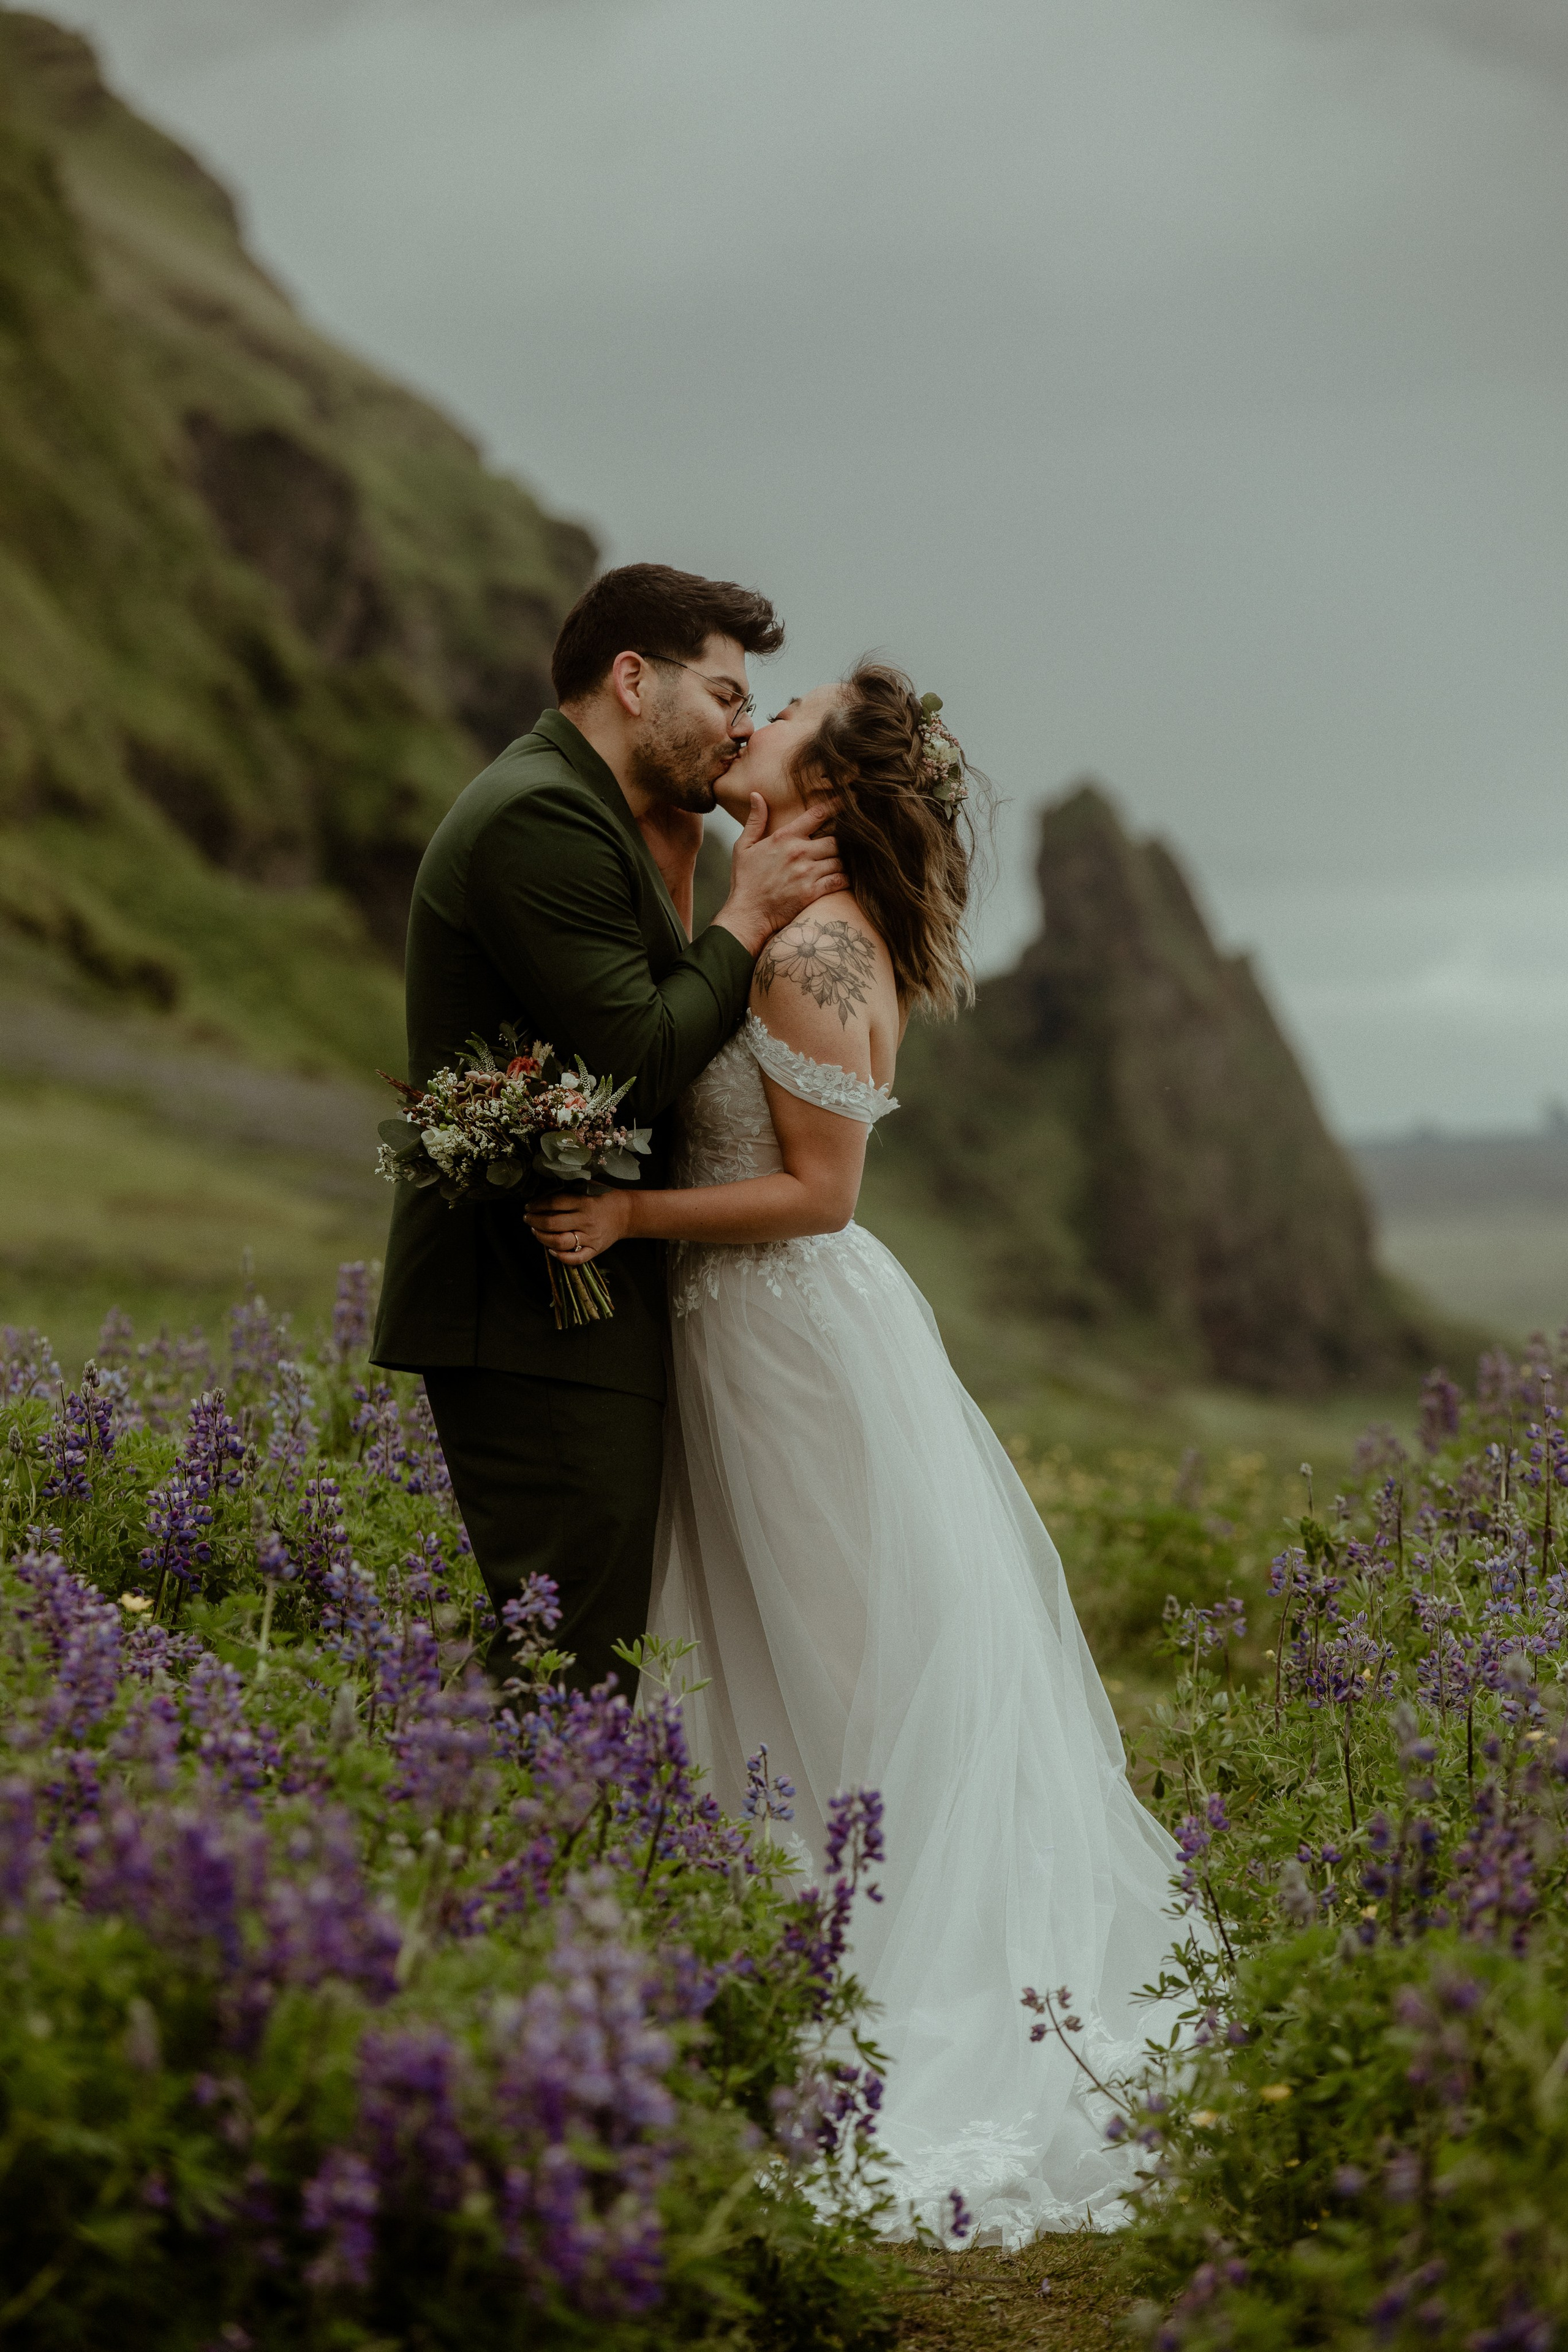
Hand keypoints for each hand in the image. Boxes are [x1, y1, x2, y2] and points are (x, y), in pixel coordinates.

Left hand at [523, 1190, 630, 1264]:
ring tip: (536, 1232)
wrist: (626, 1214)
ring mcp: (590, 1238)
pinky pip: (576, 1259)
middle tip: (528, 1218)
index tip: (529, 1206)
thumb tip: (544, 1193)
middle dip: (535, 1221)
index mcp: (584, 1202)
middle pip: (553, 1223)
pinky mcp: (594, 1250)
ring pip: (560, 1242)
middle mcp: (585, 1220)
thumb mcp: (588, 1187)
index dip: (537, 1204)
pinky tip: (551, 1250)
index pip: (554, 1203)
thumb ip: (569, 1190)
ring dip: (543, 1238)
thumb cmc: (603, 1198)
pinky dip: (561, 1257)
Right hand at [713, 795, 845, 956]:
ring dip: (842, 861)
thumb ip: (755, 820)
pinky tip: (841, 878)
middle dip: (840, 842)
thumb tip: (757, 795)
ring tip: (841, 862)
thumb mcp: (743, 847)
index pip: (817, 815)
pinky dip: (844, 878)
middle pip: (835, 839)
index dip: (836, 806)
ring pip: (840, 860)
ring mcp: (807, 873)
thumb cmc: (745, 880)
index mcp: (784, 838)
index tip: (848, 800)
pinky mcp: (813, 892)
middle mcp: (799, 853)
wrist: (747, 913)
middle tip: (843, 845)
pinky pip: (840, 880)